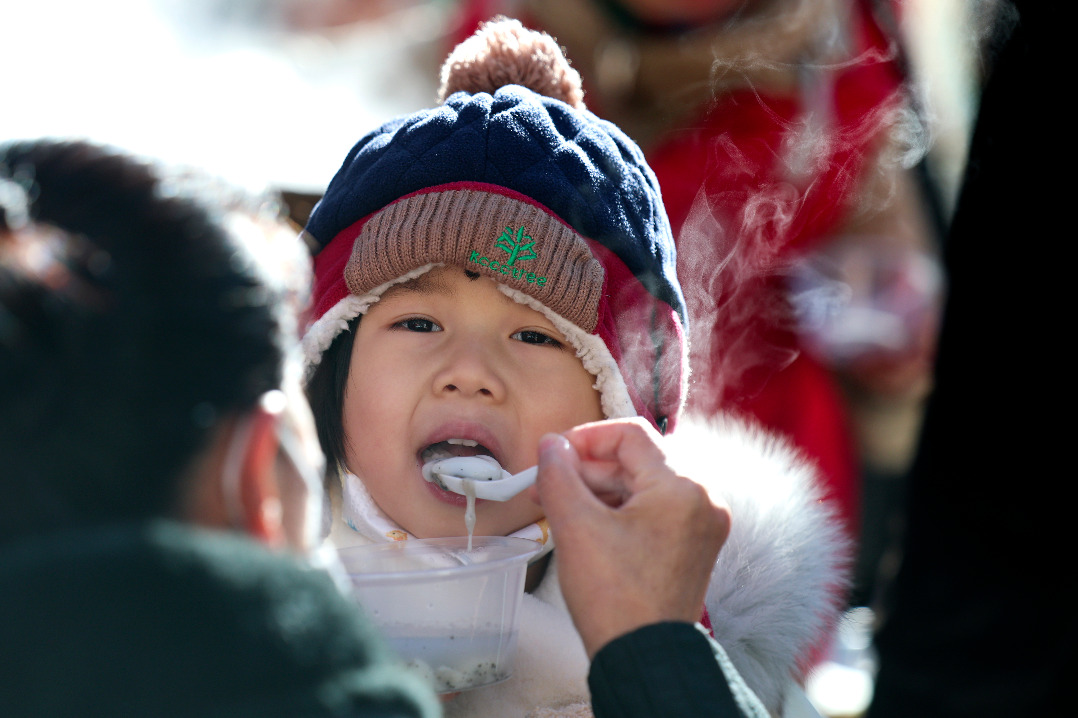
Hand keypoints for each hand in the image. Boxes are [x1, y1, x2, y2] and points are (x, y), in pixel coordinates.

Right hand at [528, 418, 731, 658]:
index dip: (587, 437)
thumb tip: (551, 445)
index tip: (556, 452)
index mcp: (682, 488)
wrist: (643, 658)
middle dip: (588, 469)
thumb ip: (559, 475)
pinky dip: (620, 511)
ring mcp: (701, 525)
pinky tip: (586, 523)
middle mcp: (702, 500)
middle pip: (638, 461)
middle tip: (549, 481)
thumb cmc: (615, 599)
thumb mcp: (575, 526)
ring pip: (644, 486)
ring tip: (560, 505)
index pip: (631, 435)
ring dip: (601, 490)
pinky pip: (654, 511)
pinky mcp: (693, 547)